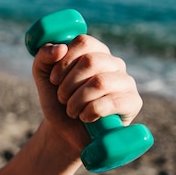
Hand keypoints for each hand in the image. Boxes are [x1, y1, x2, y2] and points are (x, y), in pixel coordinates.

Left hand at [32, 34, 142, 152]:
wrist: (65, 132)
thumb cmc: (57, 100)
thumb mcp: (42, 76)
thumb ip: (43, 57)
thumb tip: (60, 48)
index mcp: (95, 51)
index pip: (84, 42)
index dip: (64, 61)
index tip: (53, 79)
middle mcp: (114, 63)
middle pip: (91, 61)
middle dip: (69, 84)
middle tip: (62, 98)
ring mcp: (126, 82)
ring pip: (100, 82)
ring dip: (77, 100)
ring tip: (71, 110)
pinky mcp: (133, 102)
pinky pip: (112, 102)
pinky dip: (90, 111)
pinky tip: (85, 117)